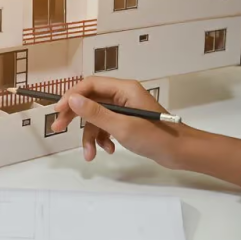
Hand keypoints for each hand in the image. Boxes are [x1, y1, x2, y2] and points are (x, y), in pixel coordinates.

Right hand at [52, 76, 240, 186]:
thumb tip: (72, 99)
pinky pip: (106, 126)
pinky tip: (108, 150)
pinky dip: (103, 139)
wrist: (182, 153)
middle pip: (90, 100)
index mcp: (124, 89)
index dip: (71, 96)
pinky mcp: (127, 122)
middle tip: (59, 128)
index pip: (90, 85)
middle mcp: (123, 95)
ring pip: (97, 118)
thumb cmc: (156, 137)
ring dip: (91, 136)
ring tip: (90, 154)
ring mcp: (125, 109)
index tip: (58, 111)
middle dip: (75, 116)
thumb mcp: (122, 127)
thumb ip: (96, 113)